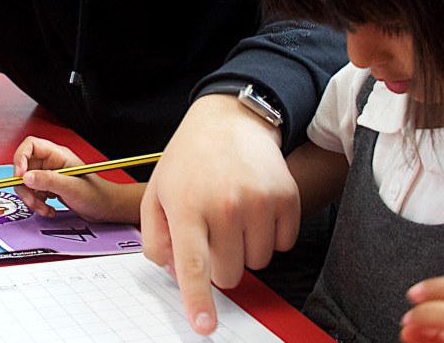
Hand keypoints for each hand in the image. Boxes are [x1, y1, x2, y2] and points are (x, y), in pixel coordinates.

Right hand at [12, 136, 142, 223]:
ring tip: (44, 208)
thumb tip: (25, 177)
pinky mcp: (48, 188)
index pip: (30, 146)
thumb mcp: (71, 187)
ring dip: (31, 199)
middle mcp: (51, 163)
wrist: (105, 208)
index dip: (20, 158)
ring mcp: (49, 176)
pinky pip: (33, 194)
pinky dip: (37, 204)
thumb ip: (48, 180)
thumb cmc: (96, 194)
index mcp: (57, 155)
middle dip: (25, 187)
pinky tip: (49, 209)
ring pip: (26, 184)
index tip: (20, 176)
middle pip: (24, 168)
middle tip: (34, 200)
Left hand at [140, 94, 298, 334]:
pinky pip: (284, 244)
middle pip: (230, 274)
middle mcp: (224, 204)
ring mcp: (259, 200)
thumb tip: (177, 275)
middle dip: (221, 265)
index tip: (204, 326)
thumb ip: (156, 239)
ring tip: (234, 216)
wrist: (230, 121)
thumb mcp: (156, 194)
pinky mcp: (287, 197)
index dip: (199, 301)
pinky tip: (256, 209)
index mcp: (186, 206)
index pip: (194, 266)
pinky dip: (271, 235)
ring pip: (259, 262)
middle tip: (213, 234)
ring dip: (247, 249)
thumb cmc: (189, 160)